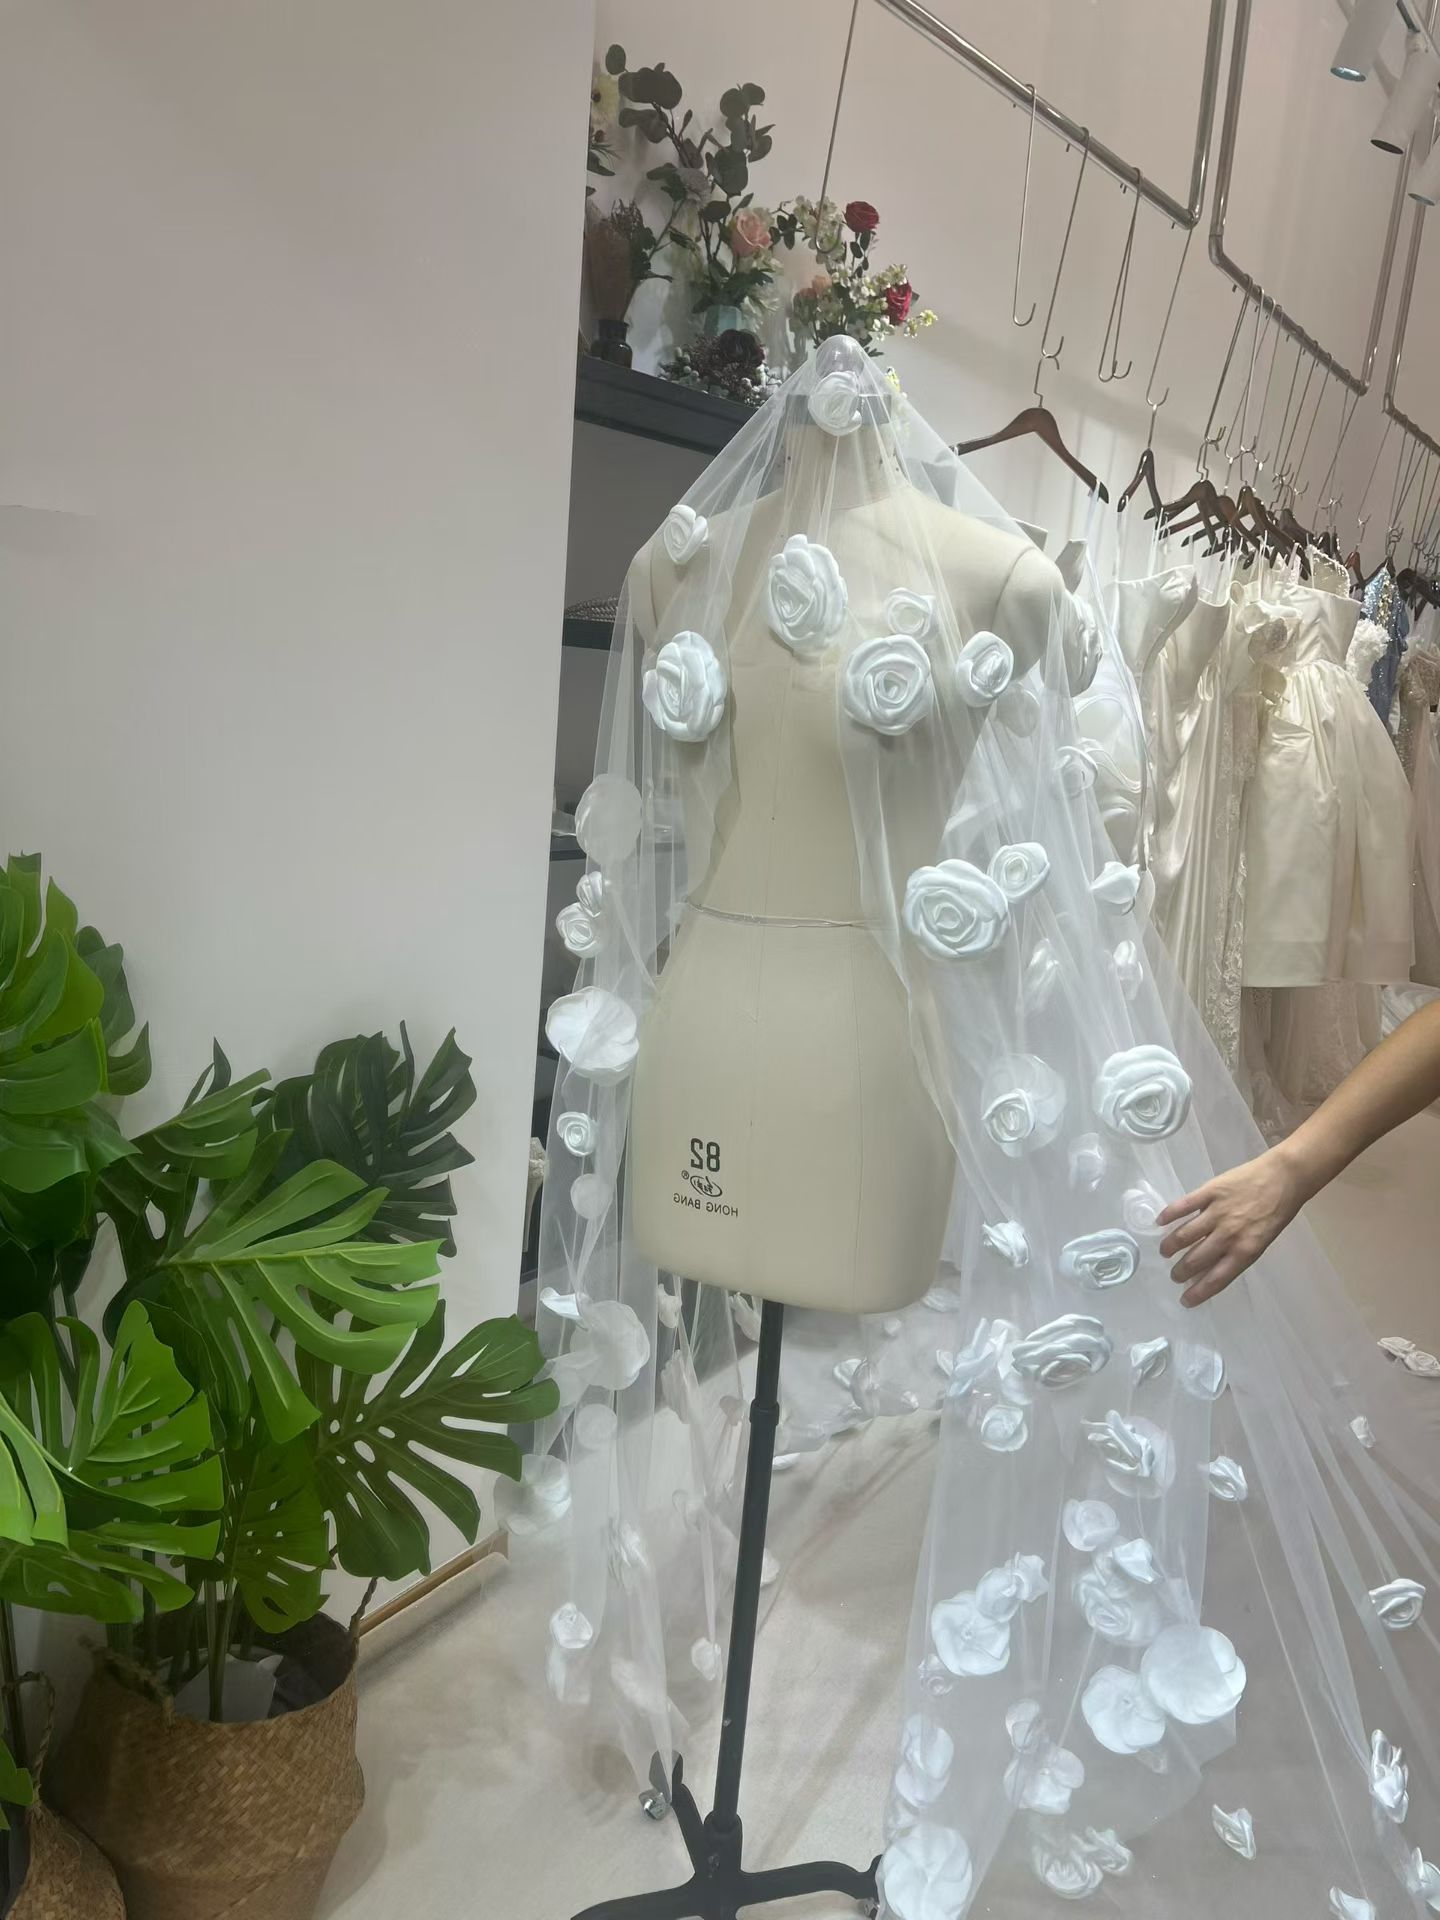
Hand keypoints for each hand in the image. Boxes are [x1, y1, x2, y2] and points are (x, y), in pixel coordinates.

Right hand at [1156, 1146, 1307, 1306]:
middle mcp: (1228, 1235)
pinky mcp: (1210, 1192)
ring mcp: (1217, 1212)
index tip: (1185, 1300)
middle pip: (1195, 1260)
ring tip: (1165, 1252)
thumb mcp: (1261, 1241)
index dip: (1198, 1292)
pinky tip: (1160, 1221)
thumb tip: (1210, 1270)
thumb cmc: (1275, 1213)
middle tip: (1175, 1275)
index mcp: (1245, 1251)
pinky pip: (1184, 1206)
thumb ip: (1236, 1255)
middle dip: (1180, 1272)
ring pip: (1184, 1235)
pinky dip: (1169, 1215)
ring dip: (1170, 1247)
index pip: (1216, 1279)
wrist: (1283, 1179)